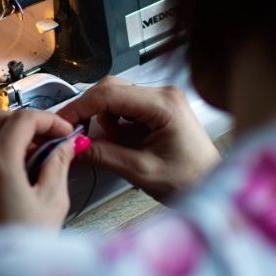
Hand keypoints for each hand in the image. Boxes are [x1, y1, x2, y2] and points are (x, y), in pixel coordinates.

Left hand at [0, 110, 76, 244]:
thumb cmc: (28, 245)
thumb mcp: (52, 203)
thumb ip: (58, 164)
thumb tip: (65, 144)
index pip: (22, 119)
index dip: (48, 119)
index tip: (64, 132)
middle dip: (25, 122)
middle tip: (48, 138)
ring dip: (8, 137)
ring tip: (33, 157)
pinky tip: (12, 175)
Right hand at [57, 77, 220, 201]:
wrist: (213, 186)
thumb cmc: (189, 180)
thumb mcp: (140, 171)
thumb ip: (104, 155)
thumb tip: (73, 146)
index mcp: (164, 104)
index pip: (110, 94)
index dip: (80, 107)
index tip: (62, 123)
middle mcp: (163, 94)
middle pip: (110, 89)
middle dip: (89, 111)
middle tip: (75, 134)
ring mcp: (161, 99)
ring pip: (114, 96)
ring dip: (102, 119)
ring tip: (111, 145)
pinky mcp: (158, 108)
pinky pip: (124, 106)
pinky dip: (113, 122)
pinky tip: (119, 141)